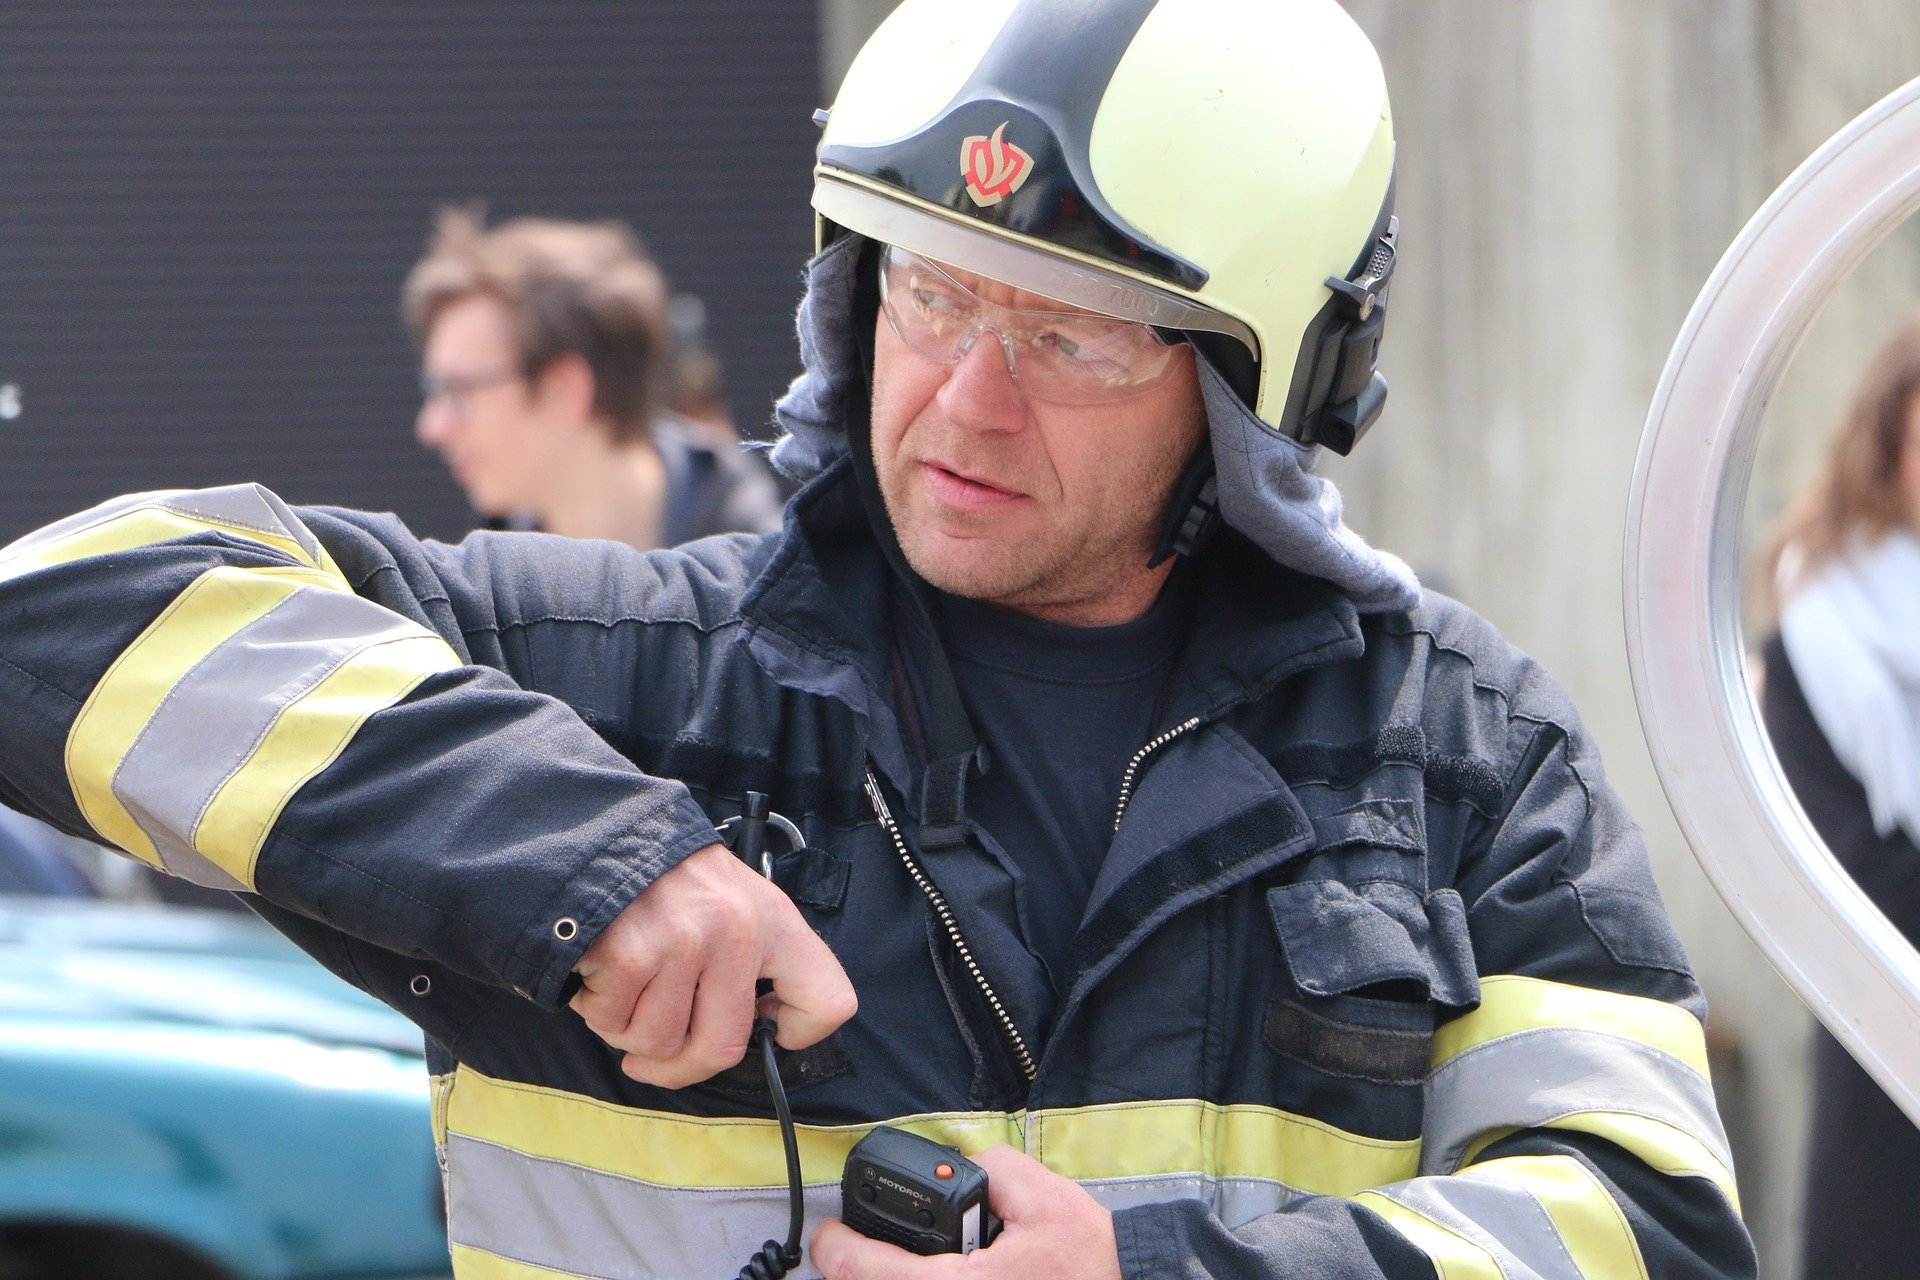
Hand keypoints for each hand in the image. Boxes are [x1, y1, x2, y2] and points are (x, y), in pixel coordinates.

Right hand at [567, 842, 856, 1087]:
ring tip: (625, 989)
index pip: (829, 1001)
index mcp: (774, 921)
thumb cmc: (673, 881)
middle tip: (656, 1059)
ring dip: (630, 1032)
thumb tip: (755, 1032)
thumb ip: (754, 962)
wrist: (605, 835)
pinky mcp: (629, 952)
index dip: (799, 1031)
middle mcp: (736, 931)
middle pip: (722, 1047)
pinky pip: (612, 1022)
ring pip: (659, 1043)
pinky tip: (601, 973)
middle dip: (681, 1067)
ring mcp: (683, 942)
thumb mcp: (737, 902)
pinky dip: (597, 1009)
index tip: (766, 1028)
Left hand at [811, 1145, 1120, 1279]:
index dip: (836, 1246)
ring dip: (888, 1279)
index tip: (827, 1233)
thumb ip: (990, 1169)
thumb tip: (961, 1172)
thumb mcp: (1043, 1196)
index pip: (865, 1270)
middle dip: (861, 1266)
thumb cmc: (1091, 1261)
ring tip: (891, 1259)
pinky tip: (939, 1268)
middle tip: (855, 1243)